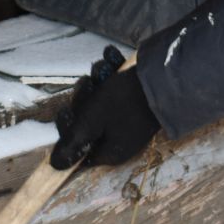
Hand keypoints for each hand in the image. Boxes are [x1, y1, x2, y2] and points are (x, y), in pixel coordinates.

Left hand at [50, 46, 161, 168]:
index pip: (79, 148)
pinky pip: (118, 90)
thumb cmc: (126, 101)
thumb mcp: (93, 120)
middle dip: (86, 97)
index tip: (66, 110)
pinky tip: (113, 58)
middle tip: (89, 83)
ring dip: (99, 80)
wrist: (167, 77)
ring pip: (102, 100)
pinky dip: (114, 74)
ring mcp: (129, 120)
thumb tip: (55, 165)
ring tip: (104, 66)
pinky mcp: (137, 102)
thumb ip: (73, 140)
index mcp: (109, 151)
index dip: (69, 128)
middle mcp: (119, 139)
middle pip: (89, 120)